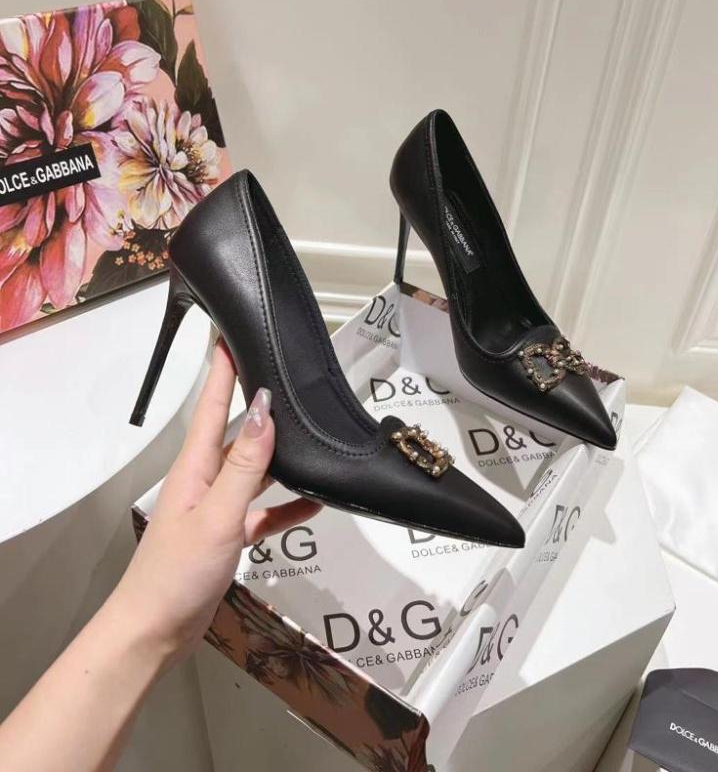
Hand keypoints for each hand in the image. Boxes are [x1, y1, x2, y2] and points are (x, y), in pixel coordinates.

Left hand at [112, 339, 320, 666]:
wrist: (154, 632)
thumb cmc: (177, 572)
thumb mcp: (217, 515)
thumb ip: (245, 465)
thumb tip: (267, 409)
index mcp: (195, 466)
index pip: (213, 405)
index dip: (223, 369)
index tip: (233, 333)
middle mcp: (205, 479)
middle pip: (238, 432)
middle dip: (260, 403)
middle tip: (287, 376)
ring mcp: (216, 508)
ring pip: (254, 471)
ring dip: (280, 456)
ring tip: (313, 433)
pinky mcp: (226, 536)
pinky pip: (262, 512)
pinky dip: (286, 508)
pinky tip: (315, 504)